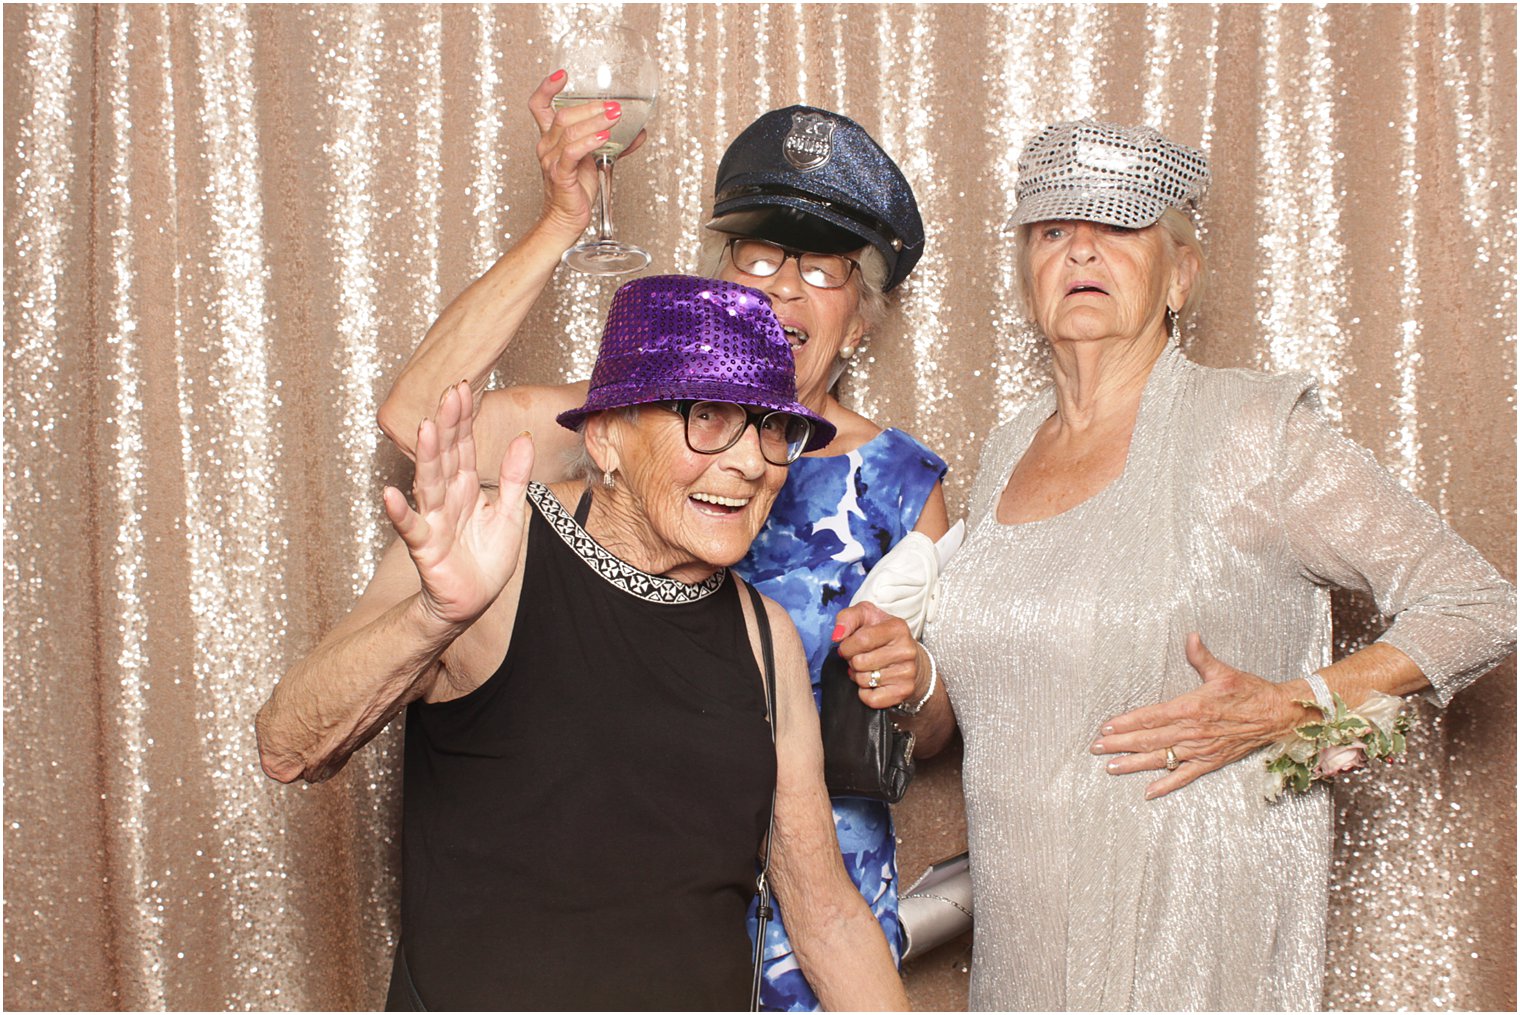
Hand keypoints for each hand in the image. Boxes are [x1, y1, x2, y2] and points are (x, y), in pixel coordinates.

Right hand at [383, 382, 534, 626]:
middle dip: (448, 426)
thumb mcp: (509, 513)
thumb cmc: (486, 558)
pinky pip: (411, 528)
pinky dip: (400, 513)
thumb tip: (524, 437)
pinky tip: (389, 496)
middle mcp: (446, 498)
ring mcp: (434, 520)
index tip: (463, 388)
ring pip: (429, 483)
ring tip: (425, 429)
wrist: (472, 601)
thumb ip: (514, 476)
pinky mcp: (426, 548)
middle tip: (449, 393)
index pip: (463, 446)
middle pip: (446, 456)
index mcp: (466, 487)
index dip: (463, 419)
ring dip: (427, 457)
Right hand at [528, 71, 647, 239]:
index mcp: (550, 139)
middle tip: (614, 106)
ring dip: (595, 120)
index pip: (539, 106)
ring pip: (569, 130)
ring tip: (615, 116)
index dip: (547, 88)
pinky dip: (589, 141)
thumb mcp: (594, 161)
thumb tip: (638, 133)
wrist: (565, 219)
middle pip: (563, 115)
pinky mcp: (560, 174)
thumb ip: (612, 144)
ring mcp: (551, 160)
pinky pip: (573, 152)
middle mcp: (546, 146)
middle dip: (590, 107)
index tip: (562, 75)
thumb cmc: (575, 190)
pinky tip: (604, 137)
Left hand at [832, 602, 924, 710]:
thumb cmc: (882, 634)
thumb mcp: (865, 616)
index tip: (847, 647)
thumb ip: (847, 618)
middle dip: (852, 661)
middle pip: (860, 662)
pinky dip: (865, 693)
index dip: (847, 646)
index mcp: (897, 628)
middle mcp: (906, 650)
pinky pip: (871, 699)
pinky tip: (872, 682)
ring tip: (867, 668)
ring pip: (864, 681)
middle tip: (859, 657)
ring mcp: (907, 672)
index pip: (862, 640)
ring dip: (858, 676)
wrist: (909, 656)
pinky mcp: (904, 691)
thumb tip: (837, 636)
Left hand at [1092, 633, 1311, 798]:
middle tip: (1096, 748)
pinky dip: (1166, 785)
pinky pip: (1185, 776)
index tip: (1106, 727)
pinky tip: (1148, 792)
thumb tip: (1190, 636)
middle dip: (1120, 744)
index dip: (1125, 723)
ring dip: (1134, 764)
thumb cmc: (1250, 692)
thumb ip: (1201, 656)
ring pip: (1161, 759)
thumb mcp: (1223, 671)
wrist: (1278, 715)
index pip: (1150, 717)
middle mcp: (1192, 731)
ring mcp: (1200, 749)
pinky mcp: (1211, 761)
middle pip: (1149, 739)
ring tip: (1111, 768)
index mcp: (1191, 707)